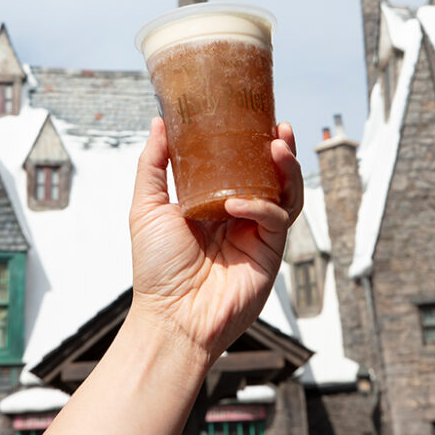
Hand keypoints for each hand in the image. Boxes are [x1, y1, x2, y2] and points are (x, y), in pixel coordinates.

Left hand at [128, 118, 302, 365]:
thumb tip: (159, 121)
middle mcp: (241, 216)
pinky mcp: (268, 254)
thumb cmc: (156, 268)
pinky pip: (275, 220)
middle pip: (273, 176)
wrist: (170, 317)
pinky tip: (238, 203)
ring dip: (288, 170)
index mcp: (216, 202)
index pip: (243, 165)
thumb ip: (153, 164)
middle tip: (280, 129)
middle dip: (283, 151)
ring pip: (286, 194)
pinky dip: (261, 206)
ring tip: (279, 147)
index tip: (257, 116)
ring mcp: (257, 234)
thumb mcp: (146, 207)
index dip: (253, 141)